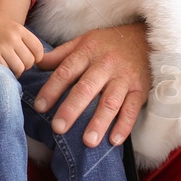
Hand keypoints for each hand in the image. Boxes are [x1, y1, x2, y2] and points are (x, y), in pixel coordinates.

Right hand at [0, 5, 45, 75]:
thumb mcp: (11, 28)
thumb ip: (24, 40)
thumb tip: (38, 60)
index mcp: (19, 29)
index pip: (39, 50)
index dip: (35, 58)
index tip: (27, 59)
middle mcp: (13, 37)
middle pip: (30, 61)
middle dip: (24, 66)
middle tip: (15, 63)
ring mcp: (2, 46)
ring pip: (20, 68)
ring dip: (15, 72)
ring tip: (8, 67)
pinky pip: (6, 70)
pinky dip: (5, 72)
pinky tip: (0, 67)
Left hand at [33, 22, 150, 147]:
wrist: (145, 38)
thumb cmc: (108, 44)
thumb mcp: (83, 41)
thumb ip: (60, 54)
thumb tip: (35, 63)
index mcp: (87, 52)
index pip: (66, 72)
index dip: (52, 89)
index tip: (40, 107)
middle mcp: (105, 65)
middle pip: (86, 88)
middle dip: (71, 109)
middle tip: (58, 128)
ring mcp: (124, 78)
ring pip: (110, 102)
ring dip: (99, 123)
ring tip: (87, 142)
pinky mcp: (140, 89)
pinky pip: (132, 109)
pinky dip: (124, 126)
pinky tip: (114, 141)